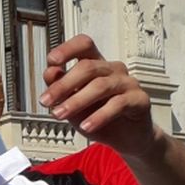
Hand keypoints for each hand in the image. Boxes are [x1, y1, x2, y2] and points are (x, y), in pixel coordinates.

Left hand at [38, 35, 153, 156]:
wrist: (126, 138)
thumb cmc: (99, 116)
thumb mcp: (72, 103)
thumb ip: (61, 89)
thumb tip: (50, 73)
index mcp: (96, 65)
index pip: (84, 45)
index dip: (68, 49)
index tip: (52, 61)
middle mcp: (112, 70)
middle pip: (88, 67)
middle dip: (63, 85)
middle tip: (46, 101)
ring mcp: (127, 83)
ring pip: (100, 86)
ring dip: (76, 101)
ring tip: (60, 115)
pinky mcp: (139, 99)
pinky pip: (118, 104)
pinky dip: (99, 116)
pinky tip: (86, 127)